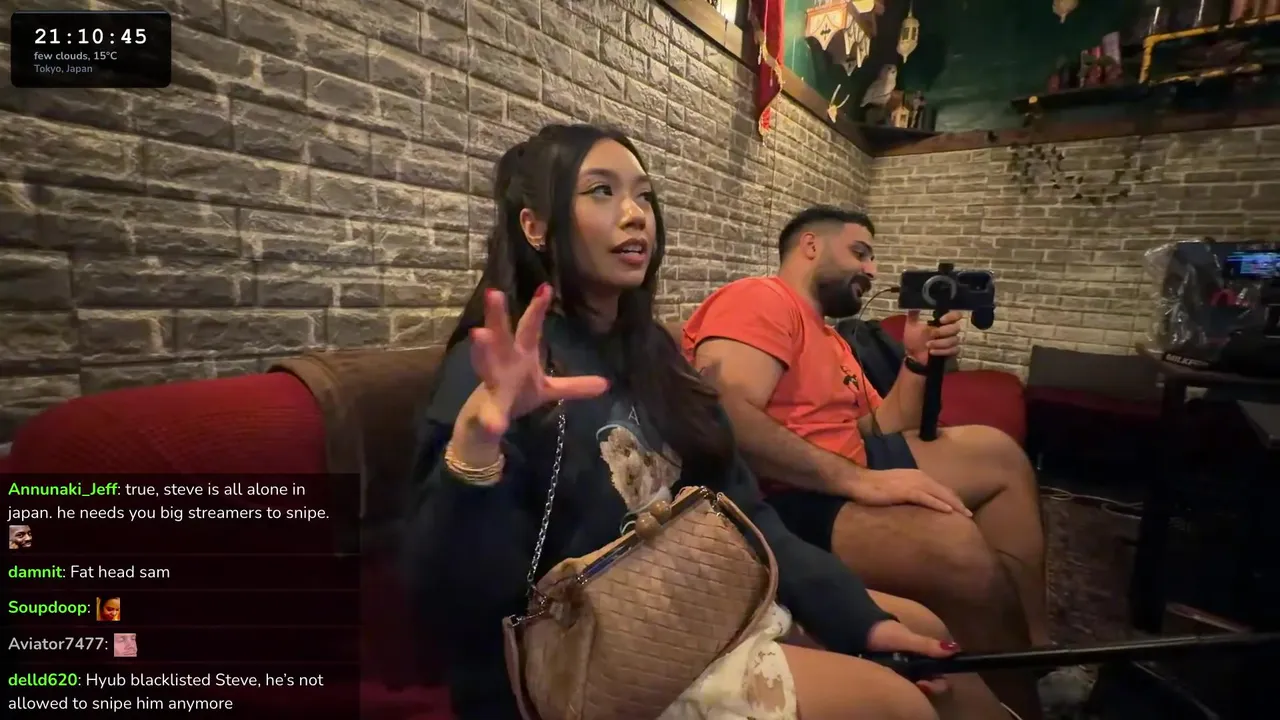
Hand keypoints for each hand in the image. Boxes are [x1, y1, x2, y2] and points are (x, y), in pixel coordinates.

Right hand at [461, 284, 608, 440]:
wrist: (487, 423)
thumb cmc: (516, 395)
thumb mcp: (548, 390)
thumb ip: (573, 385)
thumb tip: (606, 384)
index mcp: (520, 355)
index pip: (529, 327)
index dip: (537, 308)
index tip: (546, 287)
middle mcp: (502, 362)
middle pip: (500, 335)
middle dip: (496, 315)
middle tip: (493, 293)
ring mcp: (491, 384)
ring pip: (483, 363)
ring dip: (481, 350)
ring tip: (478, 334)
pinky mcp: (485, 411)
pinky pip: (488, 415)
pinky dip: (491, 420)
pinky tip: (494, 424)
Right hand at [846, 467, 970, 515]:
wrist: (858, 482)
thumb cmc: (874, 487)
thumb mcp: (896, 489)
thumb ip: (908, 494)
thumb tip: (916, 507)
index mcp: (916, 476)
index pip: (939, 487)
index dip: (952, 498)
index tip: (961, 509)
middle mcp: (918, 477)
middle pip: (944, 490)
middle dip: (958, 502)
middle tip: (970, 515)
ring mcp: (912, 483)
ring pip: (939, 494)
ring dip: (954, 504)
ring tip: (966, 515)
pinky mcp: (905, 491)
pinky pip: (927, 498)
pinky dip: (939, 504)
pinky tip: (949, 512)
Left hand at [866, 620, 960, 695]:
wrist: (855, 628)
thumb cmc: (883, 631)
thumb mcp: (906, 638)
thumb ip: (927, 645)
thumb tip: (954, 648)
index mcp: (921, 657)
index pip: (939, 676)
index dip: (938, 684)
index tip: (926, 683)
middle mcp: (913, 667)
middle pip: (927, 685)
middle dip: (925, 688)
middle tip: (917, 685)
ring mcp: (899, 673)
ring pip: (911, 688)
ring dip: (909, 688)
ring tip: (899, 683)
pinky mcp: (884, 677)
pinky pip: (894, 687)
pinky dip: (894, 687)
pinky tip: (888, 682)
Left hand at [901, 310, 963, 364]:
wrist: (912, 355)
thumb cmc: (913, 339)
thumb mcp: (911, 325)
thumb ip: (913, 313)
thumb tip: (914, 301)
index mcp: (941, 322)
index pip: (956, 315)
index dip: (952, 316)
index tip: (941, 320)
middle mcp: (949, 330)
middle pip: (956, 328)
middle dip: (943, 332)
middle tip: (932, 334)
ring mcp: (951, 341)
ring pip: (954, 340)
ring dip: (940, 343)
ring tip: (927, 345)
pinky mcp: (952, 352)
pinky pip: (954, 350)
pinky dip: (942, 351)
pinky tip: (932, 352)